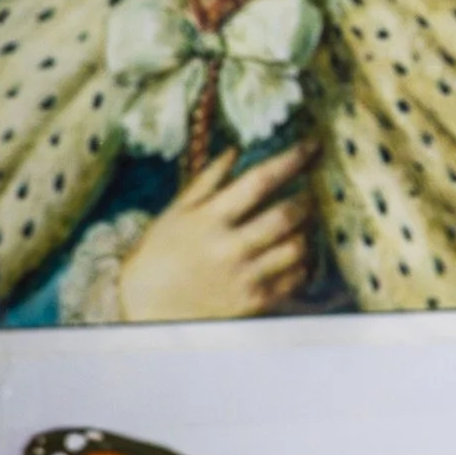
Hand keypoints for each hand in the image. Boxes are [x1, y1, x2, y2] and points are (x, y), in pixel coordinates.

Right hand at [115, 144, 311, 321]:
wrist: (143, 308)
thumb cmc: (159, 254)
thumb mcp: (176, 211)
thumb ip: (208, 180)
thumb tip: (236, 150)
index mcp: (210, 219)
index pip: (260, 181)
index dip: (291, 159)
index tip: (311, 146)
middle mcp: (229, 247)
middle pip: (287, 214)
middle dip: (306, 199)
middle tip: (308, 194)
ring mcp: (243, 278)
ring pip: (296, 247)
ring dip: (306, 231)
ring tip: (302, 226)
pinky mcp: (251, 303)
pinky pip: (293, 279)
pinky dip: (301, 264)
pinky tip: (294, 257)